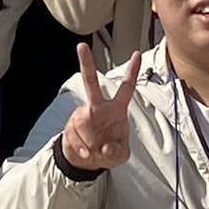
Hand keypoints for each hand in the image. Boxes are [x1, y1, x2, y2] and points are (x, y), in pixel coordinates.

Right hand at [57, 41, 142, 171]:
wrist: (88, 162)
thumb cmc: (108, 151)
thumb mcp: (120, 155)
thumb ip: (117, 151)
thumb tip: (105, 147)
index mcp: (116, 110)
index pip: (126, 88)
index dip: (132, 72)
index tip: (137, 54)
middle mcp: (98, 108)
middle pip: (91, 83)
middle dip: (86, 64)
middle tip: (81, 46)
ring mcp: (83, 115)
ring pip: (82, 121)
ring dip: (88, 140)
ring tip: (93, 151)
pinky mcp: (71, 125)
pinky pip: (74, 135)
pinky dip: (81, 148)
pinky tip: (86, 153)